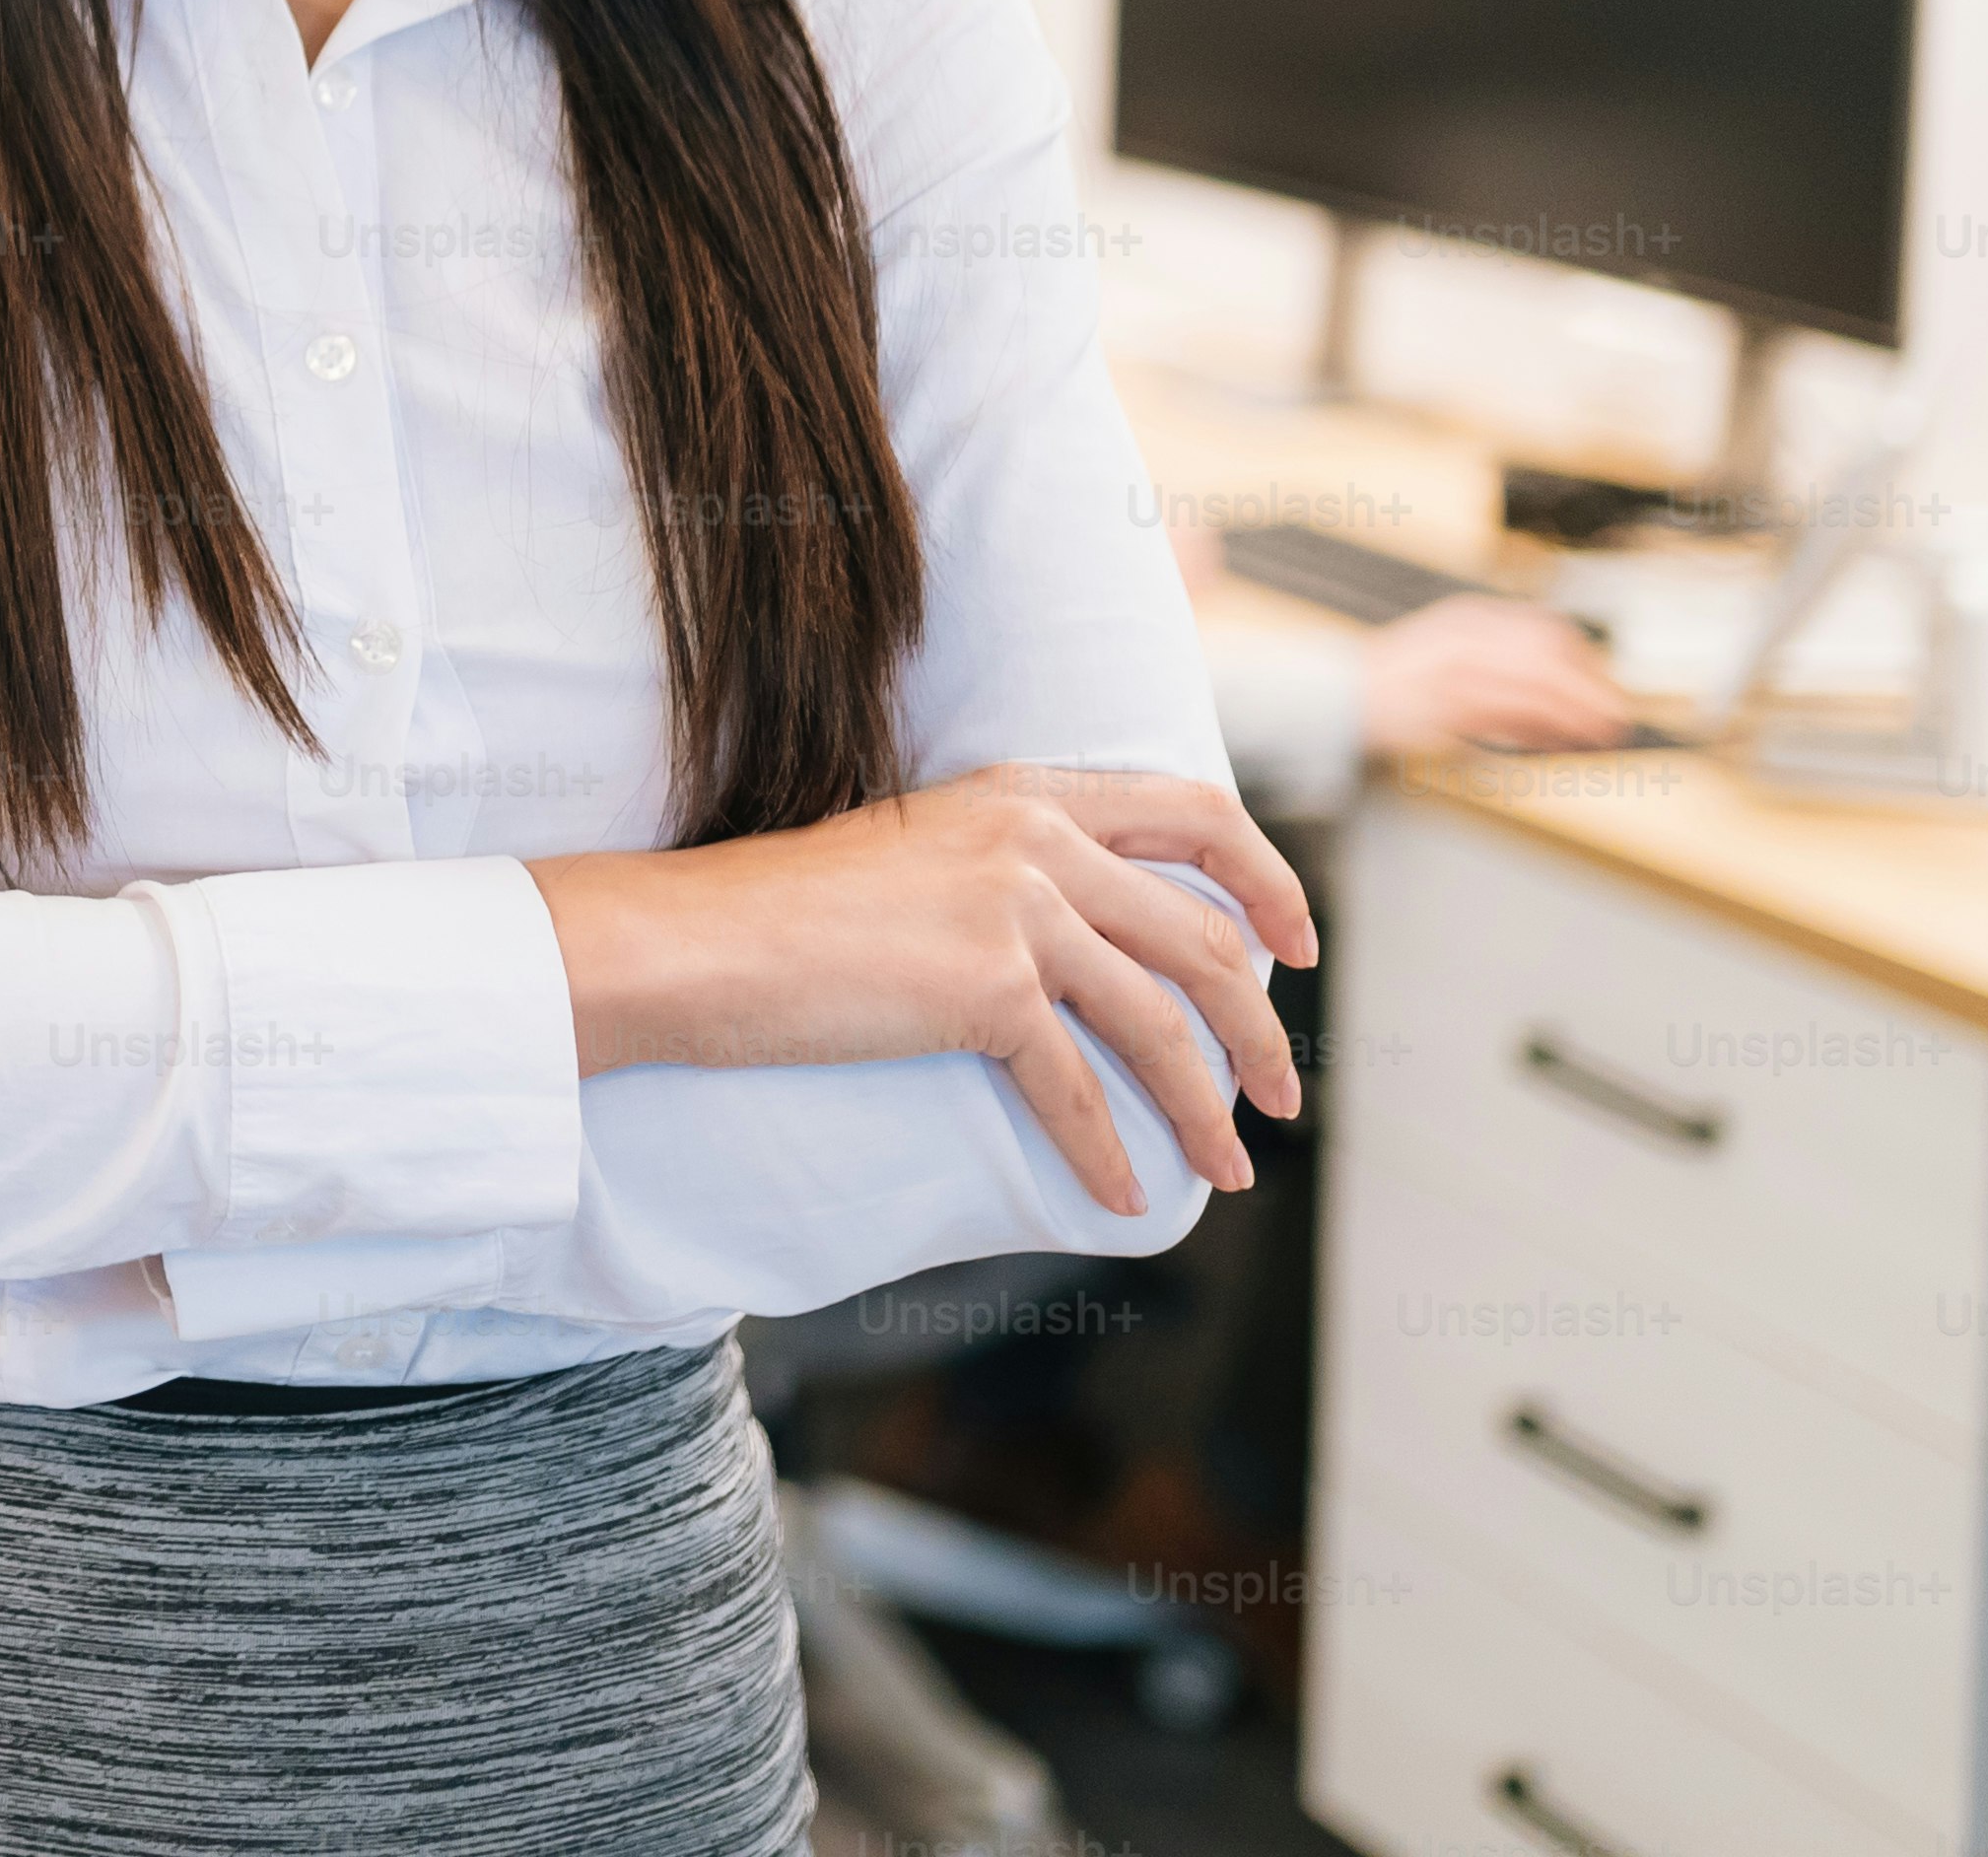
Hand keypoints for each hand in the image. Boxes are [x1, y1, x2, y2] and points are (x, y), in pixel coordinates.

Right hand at [526, 765, 1319, 1216]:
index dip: (1268, 882)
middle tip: (1278, 1094)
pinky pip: (1077, 1089)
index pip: (1197, 815)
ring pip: (1161, 1022)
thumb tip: (1094, 948)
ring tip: (1229, 1167)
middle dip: (1256, 1030)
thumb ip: (1011, 872)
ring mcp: (1013, 910)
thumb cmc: (780, 909)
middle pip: (1201, 938)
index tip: (1294, 949)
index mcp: (1025, 792)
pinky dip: (1110, 1153)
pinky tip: (1123, 1195)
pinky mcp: (984, 989)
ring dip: (1207, 1107)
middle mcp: (1035, 838)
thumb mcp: (917, 854)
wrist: (692, 941)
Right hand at [1360, 595, 1637, 757]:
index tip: (1605, 687)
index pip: (1547, 630)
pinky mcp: (1447, 705)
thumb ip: (1502, 659)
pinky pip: (1510, 718)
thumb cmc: (1400, 681)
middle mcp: (1466, 637)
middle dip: (1590, 689)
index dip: (1585, 661)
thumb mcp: (1453, 648)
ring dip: (1575, 714)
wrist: (1339, 696)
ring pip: (1536, 687)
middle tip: (1616, 716)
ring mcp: (1455, 669)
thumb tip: (1566, 689)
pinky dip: (1541, 732)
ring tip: (1600, 734)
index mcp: (1470, 618)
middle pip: (1549, 657)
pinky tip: (1558, 743)